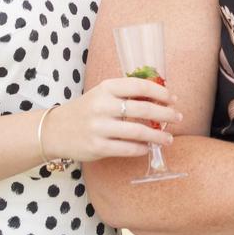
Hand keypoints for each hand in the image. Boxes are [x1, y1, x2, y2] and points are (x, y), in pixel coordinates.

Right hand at [40, 77, 181, 162]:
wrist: (55, 130)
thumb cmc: (87, 110)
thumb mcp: (103, 94)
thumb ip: (126, 94)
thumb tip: (160, 98)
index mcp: (106, 88)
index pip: (139, 86)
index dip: (160, 92)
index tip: (173, 98)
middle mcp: (102, 106)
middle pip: (143, 109)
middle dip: (166, 114)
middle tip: (178, 118)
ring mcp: (99, 127)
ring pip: (138, 132)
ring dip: (158, 136)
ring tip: (169, 138)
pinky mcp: (96, 147)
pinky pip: (126, 148)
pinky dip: (141, 148)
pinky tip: (148, 147)